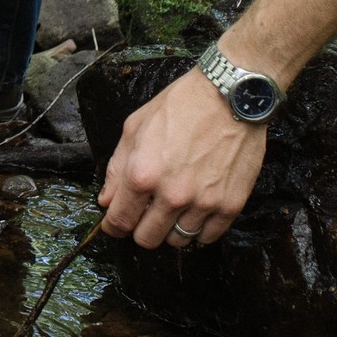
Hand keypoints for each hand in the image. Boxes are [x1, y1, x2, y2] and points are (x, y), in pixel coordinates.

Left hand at [98, 67, 267, 248]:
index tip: (115, 225)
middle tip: (146, 214)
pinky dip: (199, 230)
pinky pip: (208, 238)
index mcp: (142, 175)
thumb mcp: (135, 127)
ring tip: (173, 209)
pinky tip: (195, 212)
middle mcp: (172, 195)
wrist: (230, 95)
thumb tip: (106, 201)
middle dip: (141, 229)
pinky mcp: (230, 205)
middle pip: (147, 239)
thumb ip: (116, 168)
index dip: (113, 226)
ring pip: (178, 241)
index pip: (120, 221)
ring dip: (171, 229)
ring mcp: (203, 203)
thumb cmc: (181, 105)